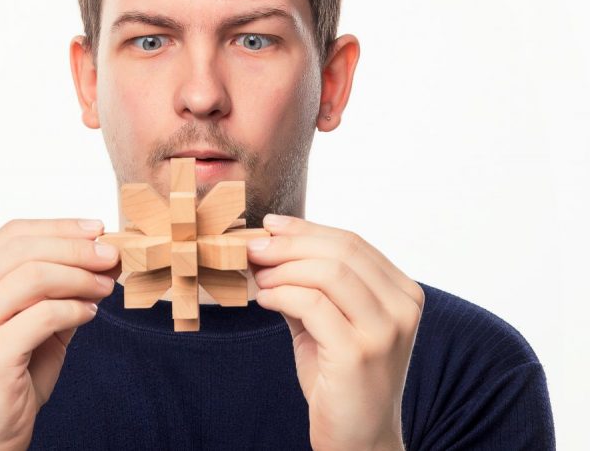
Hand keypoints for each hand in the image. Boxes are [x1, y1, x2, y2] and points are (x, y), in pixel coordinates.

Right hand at [0, 219, 120, 450]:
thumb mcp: (39, 318)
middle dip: (76, 248)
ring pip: (34, 276)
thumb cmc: (14, 372)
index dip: (59, 226)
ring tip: (105, 288)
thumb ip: (62, 286)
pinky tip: (90, 315)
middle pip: (25, 249)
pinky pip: (44, 315)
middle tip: (111, 257)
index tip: (98, 229)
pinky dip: (75, 310)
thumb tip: (104, 254)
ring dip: (80, 277)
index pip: (13, 234)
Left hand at [247, 215, 423, 450]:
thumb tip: (269, 245)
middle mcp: (403, 307)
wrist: (358, 438)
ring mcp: (385, 331)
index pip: (351, 242)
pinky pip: (312, 304)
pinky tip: (263, 299)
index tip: (270, 225)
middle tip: (253, 248)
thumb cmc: (341, 377)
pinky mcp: (359, 353)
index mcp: (403, 292)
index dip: (306, 229)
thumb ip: (309, 283)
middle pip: (340, 250)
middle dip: (289, 243)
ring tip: (258, 277)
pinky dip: (281, 293)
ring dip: (283, 268)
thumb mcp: (329, 320)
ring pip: (328, 272)